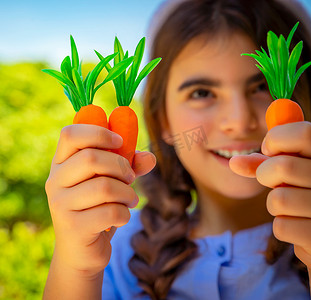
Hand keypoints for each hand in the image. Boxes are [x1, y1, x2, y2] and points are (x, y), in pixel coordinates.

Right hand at [45, 124, 155, 277]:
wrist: (81, 251)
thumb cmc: (97, 208)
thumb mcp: (112, 181)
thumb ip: (129, 165)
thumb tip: (150, 157)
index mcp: (61, 163)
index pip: (70, 135)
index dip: (98, 132)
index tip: (120, 142)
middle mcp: (55, 181)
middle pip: (91, 158)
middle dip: (121, 167)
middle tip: (130, 178)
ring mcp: (60, 205)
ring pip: (105, 187)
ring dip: (127, 193)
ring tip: (129, 200)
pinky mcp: (72, 227)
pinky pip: (111, 212)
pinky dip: (125, 213)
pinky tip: (122, 218)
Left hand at [230, 121, 310, 274]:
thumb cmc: (304, 196)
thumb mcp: (290, 173)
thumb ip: (264, 164)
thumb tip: (233, 161)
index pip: (304, 133)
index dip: (276, 139)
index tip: (268, 151)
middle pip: (283, 166)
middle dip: (266, 175)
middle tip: (276, 183)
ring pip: (279, 200)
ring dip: (275, 205)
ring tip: (293, 208)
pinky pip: (282, 227)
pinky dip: (283, 227)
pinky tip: (300, 227)